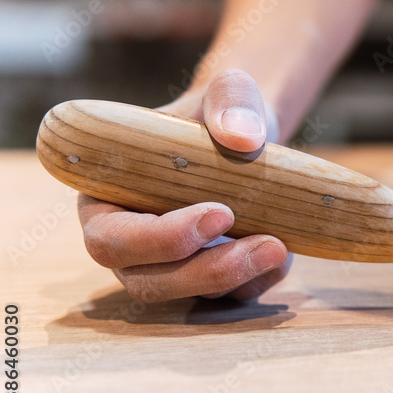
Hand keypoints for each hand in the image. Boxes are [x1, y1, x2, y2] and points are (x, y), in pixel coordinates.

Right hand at [78, 69, 291, 301]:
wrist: (252, 137)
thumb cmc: (222, 112)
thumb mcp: (229, 92)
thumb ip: (231, 101)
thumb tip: (241, 137)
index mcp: (106, 197)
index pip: (110, 237)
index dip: (158, 238)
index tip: (220, 213)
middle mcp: (129, 241)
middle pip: (147, 281)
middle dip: (206, 271)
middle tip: (265, 244)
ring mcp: (169, 266)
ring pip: (189, 296)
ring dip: (237, 279)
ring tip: (281, 247)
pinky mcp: (209, 280)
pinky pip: (228, 300)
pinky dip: (258, 282)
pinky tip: (285, 253)